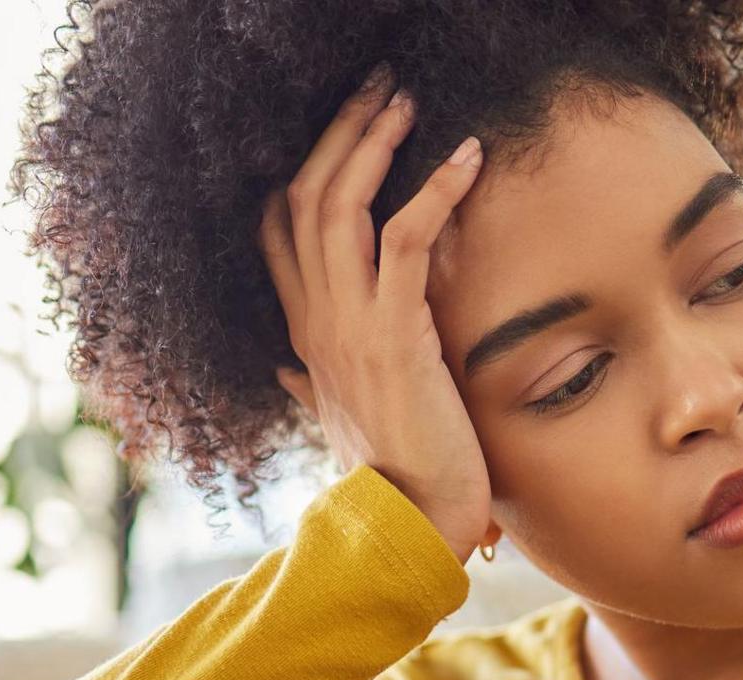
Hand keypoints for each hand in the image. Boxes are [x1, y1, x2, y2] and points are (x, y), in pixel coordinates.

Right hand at [258, 62, 493, 561]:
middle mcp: (316, 321)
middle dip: (338, 134)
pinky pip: (400, 238)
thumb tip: (286, 372)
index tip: (343, 132)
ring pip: (337, 205)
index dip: (301, 172)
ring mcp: (348, 326)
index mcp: (307, 335)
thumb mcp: (342, 421)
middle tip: (378, 87)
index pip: (278, 232)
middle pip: (303, 197)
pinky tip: (464, 155)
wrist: (409, 527)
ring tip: (405, 99)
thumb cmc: (393, 478)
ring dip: (372, 142)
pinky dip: (432, 188)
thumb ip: (311, 386)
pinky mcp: (393, 335)